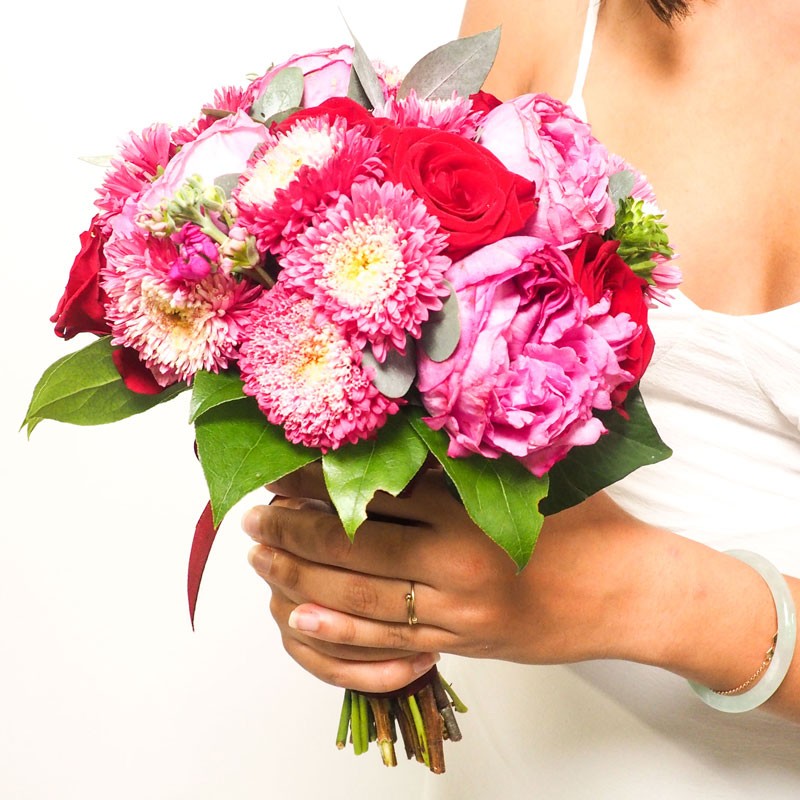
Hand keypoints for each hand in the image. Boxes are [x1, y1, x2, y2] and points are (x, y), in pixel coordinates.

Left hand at [242, 463, 679, 692]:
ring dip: (302, 580)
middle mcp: (457, 562)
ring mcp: (458, 610)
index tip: (278, 471)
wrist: (630, 592)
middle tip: (252, 516)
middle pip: (354, 547)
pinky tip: (298, 621)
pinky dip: (339, 633)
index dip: (318, 482)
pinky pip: (389, 640)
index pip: (374, 492)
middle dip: (293, 532)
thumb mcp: (529, 473)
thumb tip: (395, 434)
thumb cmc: (587, 523)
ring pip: (360, 596)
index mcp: (470, 510)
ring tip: (260, 559)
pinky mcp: (463, 644)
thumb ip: (465, 460)